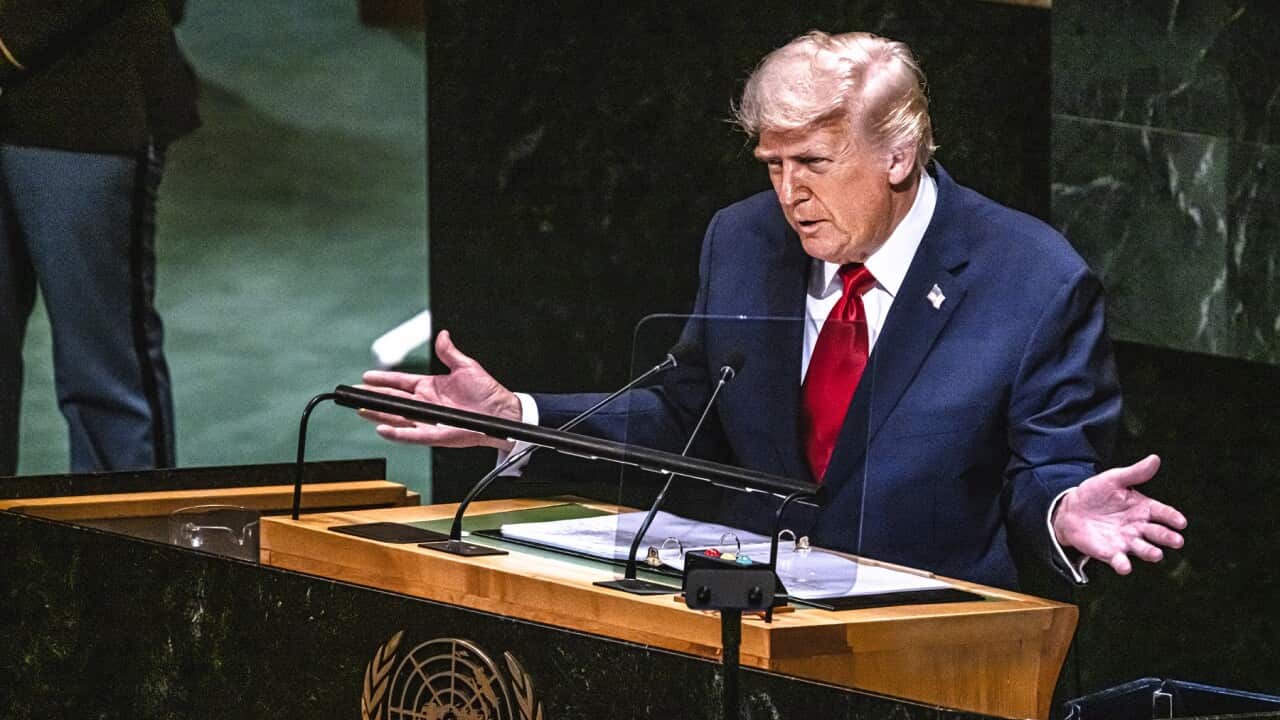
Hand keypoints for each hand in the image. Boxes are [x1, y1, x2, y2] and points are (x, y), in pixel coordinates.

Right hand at [357, 330, 521, 449]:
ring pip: (398, 417)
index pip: (400, 382)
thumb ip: (449, 352)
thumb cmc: (487, 391)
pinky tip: (382, 429)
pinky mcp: (436, 434)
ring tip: (361, 410)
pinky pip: (413, 434)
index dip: (383, 380)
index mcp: (430, 386)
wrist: (502, 411)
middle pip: (393, 400)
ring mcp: (429, 419)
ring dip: (380, 415)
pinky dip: (397, 433)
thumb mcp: (466, 367)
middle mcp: (426, 404)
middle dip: (373, 397)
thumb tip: (442, 335)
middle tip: (354, 395)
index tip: (366, 377)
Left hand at [1052, 454, 1187, 574]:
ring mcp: (1126, 541)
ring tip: (1156, 554)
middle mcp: (1138, 527)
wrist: (1071, 509)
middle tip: (1177, 541)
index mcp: (1143, 508)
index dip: (1172, 517)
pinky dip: (1123, 564)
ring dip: (1150, 552)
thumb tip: (1155, 459)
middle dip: (1167, 537)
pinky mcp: (1111, 553)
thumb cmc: (1096, 493)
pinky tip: (1125, 566)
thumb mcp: (1113, 479)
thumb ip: (1134, 473)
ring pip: (1142, 549)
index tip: (1181, 522)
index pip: (1162, 512)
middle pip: (1157, 533)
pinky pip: (1119, 560)